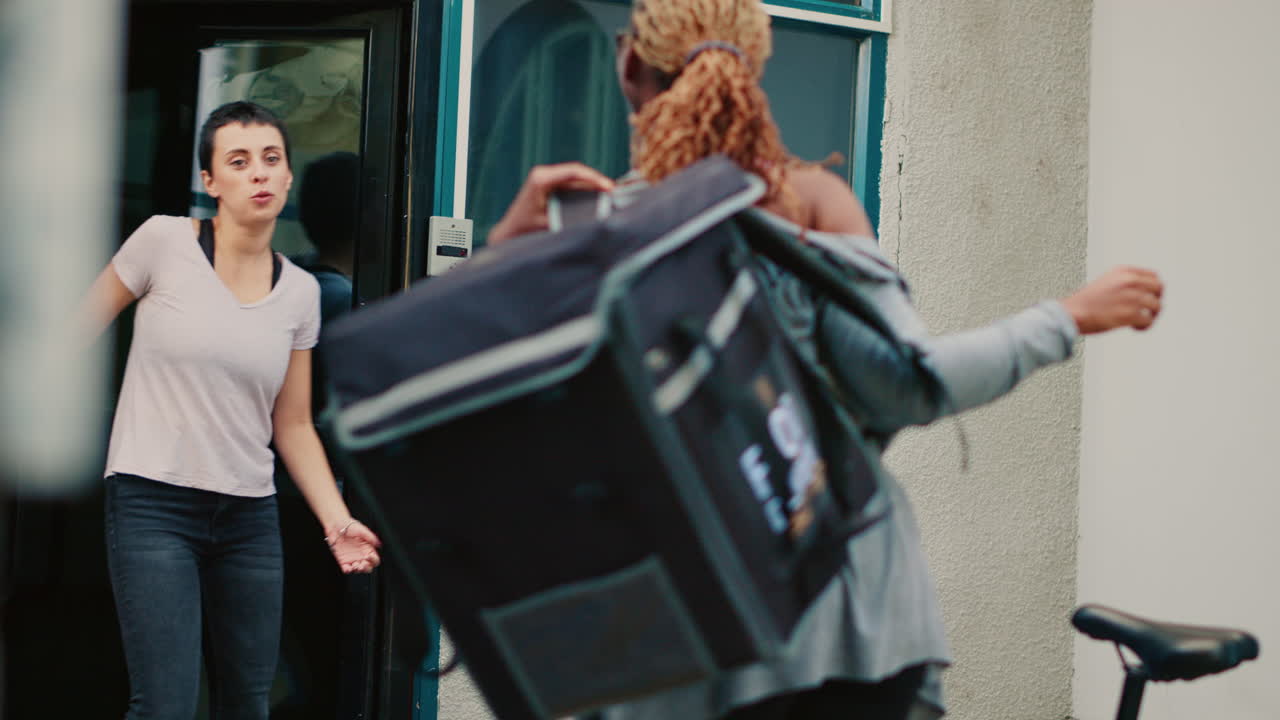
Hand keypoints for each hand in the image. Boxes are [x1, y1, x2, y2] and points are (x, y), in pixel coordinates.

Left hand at [325, 519, 382, 573]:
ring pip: (358, 569)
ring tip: (355, 566)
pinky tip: (348, 568)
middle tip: (363, 564)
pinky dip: (348, 570)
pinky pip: (346, 568)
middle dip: (366, 568)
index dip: (374, 560)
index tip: (369, 557)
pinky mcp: (342, 560)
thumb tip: (379, 544)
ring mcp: (351, 558)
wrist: (335, 525)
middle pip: (368, 567)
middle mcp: (360, 555)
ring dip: (358, 570)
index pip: (374, 559)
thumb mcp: (362, 530)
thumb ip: (371, 537)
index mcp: (367, 548)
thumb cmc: (349, 525)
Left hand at [488, 163, 614, 244]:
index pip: (573, 172)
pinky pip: (570, 183)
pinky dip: (584, 188)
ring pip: (575, 177)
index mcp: (541, 179)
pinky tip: (597, 195)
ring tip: (610, 192)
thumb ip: (570, 218)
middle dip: (596, 181)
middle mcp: (542, 174)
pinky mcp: (548, 184)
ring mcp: (545, 177)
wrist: (509, 234)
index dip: (594, 178)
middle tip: (614, 191)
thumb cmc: (524, 230)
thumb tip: (594, 217)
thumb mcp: (549, 224)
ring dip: (592, 184)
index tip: (608, 187)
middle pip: (576, 173)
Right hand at [1061, 265, 1163, 333]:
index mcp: (1123, 271)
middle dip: (1156, 300)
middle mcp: (1129, 281)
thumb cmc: (1084, 303)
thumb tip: (1143, 293)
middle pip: (1159, 288)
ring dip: (1151, 315)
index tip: (1151, 297)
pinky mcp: (1130, 313)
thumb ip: (1124, 283)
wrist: (1071, 314)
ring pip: (1156, 305)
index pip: (1152, 275)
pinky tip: (1135, 328)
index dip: (1154, 288)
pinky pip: (1148, 320)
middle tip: (1149, 310)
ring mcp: (1131, 297)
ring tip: (1140, 321)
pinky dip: (1144, 326)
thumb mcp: (1106, 283)